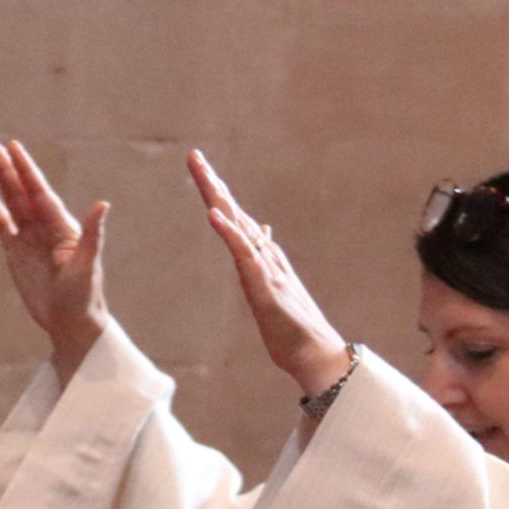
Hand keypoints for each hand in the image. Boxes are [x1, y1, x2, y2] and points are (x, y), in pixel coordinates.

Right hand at [0, 139, 110, 383]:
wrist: (71, 324)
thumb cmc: (84, 296)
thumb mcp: (87, 264)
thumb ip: (92, 234)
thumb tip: (102, 204)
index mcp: (62, 227)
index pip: (40, 193)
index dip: (27, 170)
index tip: (15, 148)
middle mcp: (46, 228)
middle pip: (23, 192)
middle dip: (9, 168)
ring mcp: (31, 240)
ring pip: (13, 204)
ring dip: (2, 182)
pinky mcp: (17, 255)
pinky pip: (4, 227)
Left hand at [188, 149, 349, 397]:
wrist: (314, 353)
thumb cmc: (293, 326)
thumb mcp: (272, 285)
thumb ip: (264, 257)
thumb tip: (261, 229)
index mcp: (263, 256)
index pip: (236, 218)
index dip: (218, 193)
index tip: (200, 169)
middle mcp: (265, 255)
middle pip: (233, 212)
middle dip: (212, 183)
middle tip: (193, 155)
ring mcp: (265, 268)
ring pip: (237, 225)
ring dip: (218, 198)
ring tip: (202, 172)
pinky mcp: (264, 285)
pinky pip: (243, 255)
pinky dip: (228, 233)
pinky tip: (214, 216)